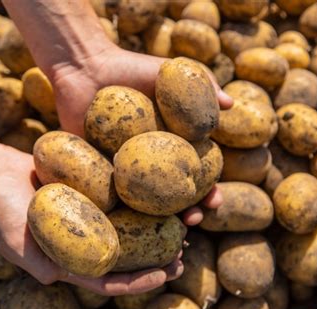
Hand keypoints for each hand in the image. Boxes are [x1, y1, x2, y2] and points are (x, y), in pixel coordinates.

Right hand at [0, 144, 182, 294]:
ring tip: (186, 223)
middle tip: (184, 254)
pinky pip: (124, 196)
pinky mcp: (95, 190)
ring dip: (159, 228)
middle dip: (159, 259)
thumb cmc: (1, 212)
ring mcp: (95, 215)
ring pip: (134, 226)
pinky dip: (144, 198)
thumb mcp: (16, 243)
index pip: (112, 280)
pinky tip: (164, 192)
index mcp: (75, 261)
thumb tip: (59, 278)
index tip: (165, 274)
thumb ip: (37, 263)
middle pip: (131, 255)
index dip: (140, 281)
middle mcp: (90, 240)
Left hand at [51, 46, 232, 224]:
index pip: (195, 173)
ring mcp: (125, 169)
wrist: (86, 68)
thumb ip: (202, 85)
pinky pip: (111, 197)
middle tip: (194, 221)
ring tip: (169, 232)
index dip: (208, 189)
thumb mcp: (171, 73)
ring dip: (159, 222)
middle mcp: (150, 161)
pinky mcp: (98, 171)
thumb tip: (230, 106)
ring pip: (145, 203)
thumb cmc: (130, 69)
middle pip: (173, 194)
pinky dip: (121, 215)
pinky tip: (130, 229)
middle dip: (188, 212)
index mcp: (172, 144)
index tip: (215, 200)